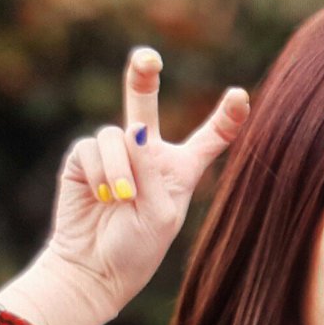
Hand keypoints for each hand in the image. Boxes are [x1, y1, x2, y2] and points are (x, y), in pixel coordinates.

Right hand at [33, 47, 249, 324]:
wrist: (93, 268)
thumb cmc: (137, 248)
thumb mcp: (160, 214)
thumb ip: (152, 170)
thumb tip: (132, 130)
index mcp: (180, 170)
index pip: (208, 139)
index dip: (225, 118)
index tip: (240, 96)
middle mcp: (147, 154)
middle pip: (144, 105)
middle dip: (142, 76)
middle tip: (147, 56)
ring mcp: (114, 154)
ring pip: (119, 135)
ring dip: (121, 169)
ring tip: (121, 199)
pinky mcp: (82, 159)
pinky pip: (92, 148)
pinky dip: (100, 173)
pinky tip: (101, 197)